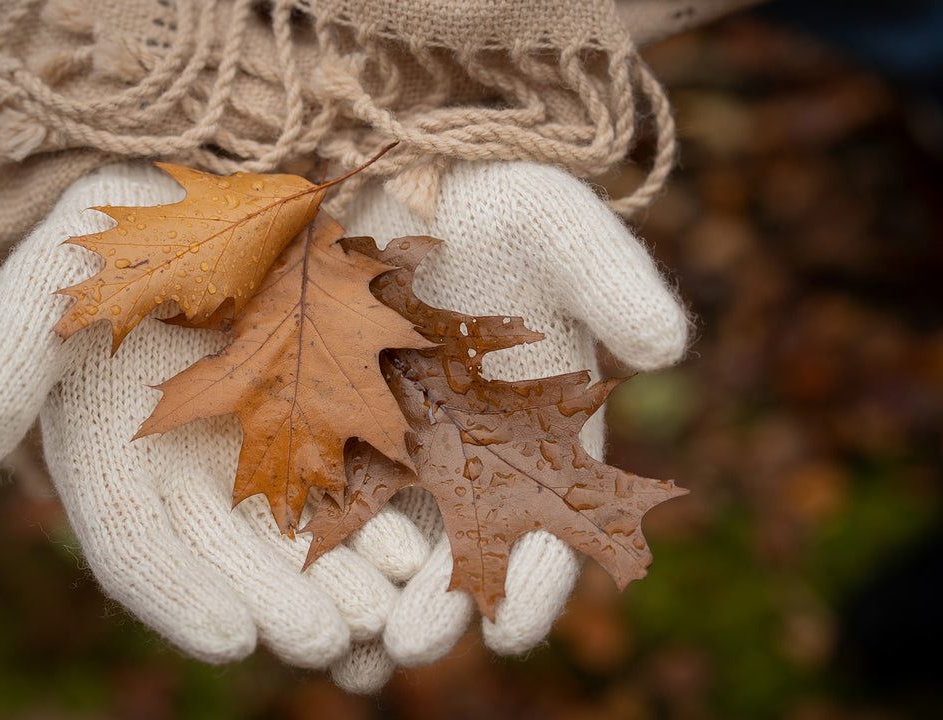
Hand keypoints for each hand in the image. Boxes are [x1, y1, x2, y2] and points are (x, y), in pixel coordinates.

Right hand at [0, 162, 429, 688]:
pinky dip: (378, 509)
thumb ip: (8, 361)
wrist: (183, 201)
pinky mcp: (315, 407)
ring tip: (389, 612)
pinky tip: (417, 543)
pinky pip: (348, 470)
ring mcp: (255, 444)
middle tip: (330, 642)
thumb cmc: (104, 245)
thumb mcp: (48, 288)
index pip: (141, 546)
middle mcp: (188, 470)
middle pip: (233, 557)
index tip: (234, 640)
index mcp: (116, 460)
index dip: (183, 595)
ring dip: (341, 575)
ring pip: (296, 529)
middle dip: (280, 603)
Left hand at [342, 160, 688, 665]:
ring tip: (349, 640)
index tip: (515, 628)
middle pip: (466, 539)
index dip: (543, 573)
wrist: (400, 163)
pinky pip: (323, 481)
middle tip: (410, 647)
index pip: (553, 512)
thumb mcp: (556, 222)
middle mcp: (473, 442)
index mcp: (540, 418)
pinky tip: (289, 573)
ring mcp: (400, 433)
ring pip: (391, 529)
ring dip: (372, 587)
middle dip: (442, 598)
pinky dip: (315, 532)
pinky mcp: (334, 411)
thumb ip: (612, 278)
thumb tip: (668, 350)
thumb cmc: (491, 192)